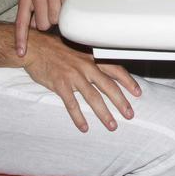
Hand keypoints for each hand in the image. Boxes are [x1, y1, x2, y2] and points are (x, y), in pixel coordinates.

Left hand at [15, 0, 86, 54]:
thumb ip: (32, 8)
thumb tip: (32, 28)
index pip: (21, 22)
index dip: (21, 40)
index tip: (21, 53)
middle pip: (42, 25)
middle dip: (49, 22)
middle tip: (54, 8)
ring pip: (56, 19)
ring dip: (61, 14)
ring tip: (62, 0)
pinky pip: (68, 9)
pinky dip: (70, 6)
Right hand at [22, 31, 140, 131]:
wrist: (36, 48)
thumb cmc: (57, 50)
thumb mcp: (79, 51)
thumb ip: (91, 62)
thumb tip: (106, 71)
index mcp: (92, 58)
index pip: (116, 70)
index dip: (128, 82)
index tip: (138, 92)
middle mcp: (86, 66)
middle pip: (109, 86)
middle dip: (121, 102)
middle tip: (130, 115)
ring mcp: (74, 76)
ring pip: (93, 98)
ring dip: (104, 114)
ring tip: (112, 125)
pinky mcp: (60, 84)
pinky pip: (72, 104)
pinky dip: (78, 117)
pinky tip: (84, 127)